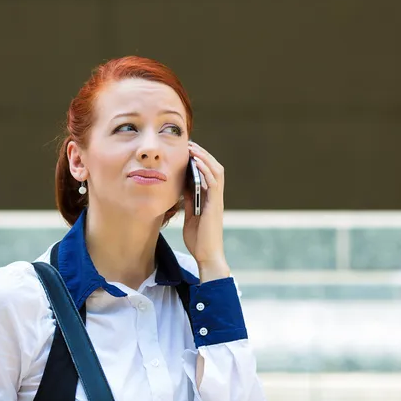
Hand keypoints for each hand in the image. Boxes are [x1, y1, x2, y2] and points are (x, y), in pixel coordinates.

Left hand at [183, 141, 229, 282]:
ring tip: (193, 148)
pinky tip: (197, 162)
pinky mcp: (215, 205)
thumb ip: (189, 202)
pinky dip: (206, 170)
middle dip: (203, 154)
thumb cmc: (199, 241)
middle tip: (189, 144)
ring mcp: (217, 200)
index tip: (188, 151)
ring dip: (204, 158)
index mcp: (210, 199)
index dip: (200, 161)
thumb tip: (182, 187)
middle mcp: (216, 197)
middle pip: (214, 168)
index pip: (208, 174)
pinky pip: (214, 182)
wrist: (207, 256)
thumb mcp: (190, 217)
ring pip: (216, 172)